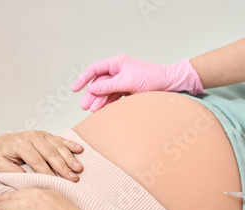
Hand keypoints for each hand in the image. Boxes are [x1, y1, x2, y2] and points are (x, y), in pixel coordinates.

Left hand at [0, 130, 83, 181]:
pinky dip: (72, 144)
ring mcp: (42, 134)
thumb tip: (24, 176)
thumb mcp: (2, 164)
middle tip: (73, 178)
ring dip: (70, 158)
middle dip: (63, 166)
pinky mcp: (49, 135)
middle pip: (50, 153)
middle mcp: (32, 137)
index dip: (47, 172)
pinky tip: (80, 150)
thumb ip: (11, 171)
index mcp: (20, 144)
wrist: (5, 143)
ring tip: (78, 168)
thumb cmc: (5, 157)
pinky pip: (62, 139)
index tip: (55, 182)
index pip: (36, 160)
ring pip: (58, 146)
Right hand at [0, 189, 95, 209]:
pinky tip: (29, 195)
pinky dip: (30, 191)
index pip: (5, 206)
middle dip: (4, 198)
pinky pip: (39, 189)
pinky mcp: (58, 194)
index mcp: (24, 207)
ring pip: (27, 190)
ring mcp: (48, 193)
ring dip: (16, 193)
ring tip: (10, 196)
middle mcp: (35, 196)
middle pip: (14, 195)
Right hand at [71, 55, 205, 111]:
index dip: (83, 79)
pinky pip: (114, 98)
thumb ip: (108, 86)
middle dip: (91, 95)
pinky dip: (108, 104)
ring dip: (99, 101)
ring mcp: (123, 82)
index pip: (95, 70)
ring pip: (106, 92)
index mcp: (117, 63)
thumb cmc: (152, 78)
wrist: (169, 84)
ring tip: (92, 110)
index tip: (74, 89)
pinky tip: (102, 111)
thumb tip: (92, 89)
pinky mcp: (128, 91)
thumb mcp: (127, 81)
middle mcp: (118, 71)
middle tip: (84, 106)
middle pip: (99, 83)